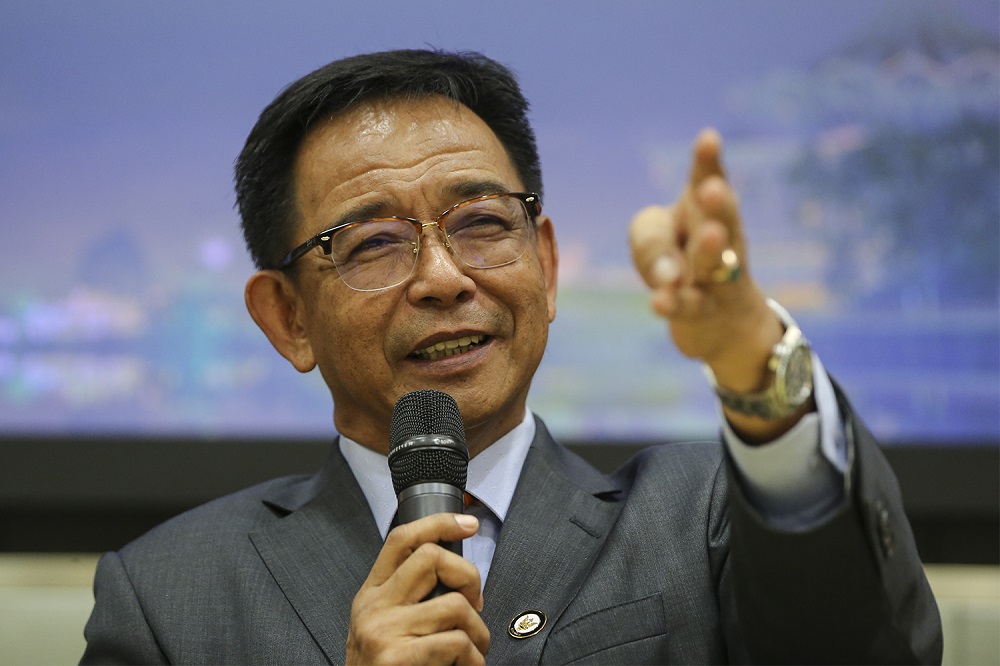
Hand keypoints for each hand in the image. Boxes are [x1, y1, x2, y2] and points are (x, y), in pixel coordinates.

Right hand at [346, 513, 488, 664]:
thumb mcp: (387, 629)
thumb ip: (410, 600)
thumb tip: (458, 575)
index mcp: (370, 595)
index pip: (401, 539)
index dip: (438, 523)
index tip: (469, 523)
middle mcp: (372, 607)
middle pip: (430, 558)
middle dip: (469, 576)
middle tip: (476, 604)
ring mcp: (383, 631)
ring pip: (454, 605)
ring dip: (478, 633)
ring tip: (474, 652)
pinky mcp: (397, 658)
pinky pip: (456, 642)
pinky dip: (474, 660)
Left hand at [630, 129, 807, 439]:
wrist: (720, 320)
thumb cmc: (679, 261)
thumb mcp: (655, 240)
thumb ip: (651, 245)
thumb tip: (667, 276)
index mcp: (702, 209)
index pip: (705, 180)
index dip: (707, 162)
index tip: (708, 138)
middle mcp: (718, 237)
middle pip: (720, 216)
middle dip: (717, 202)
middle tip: (712, 188)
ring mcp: (716, 276)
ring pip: (712, 260)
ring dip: (708, 248)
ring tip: (709, 235)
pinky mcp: (705, 311)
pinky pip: (689, 305)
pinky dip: (674, 303)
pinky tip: (659, 302)